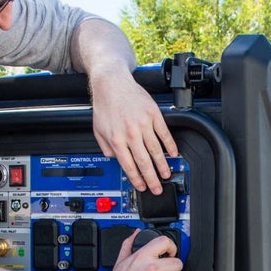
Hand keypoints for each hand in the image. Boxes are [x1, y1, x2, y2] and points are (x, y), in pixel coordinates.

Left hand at [89, 64, 178, 194]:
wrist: (112, 83)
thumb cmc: (105, 105)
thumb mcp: (98, 130)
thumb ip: (105, 147)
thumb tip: (115, 159)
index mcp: (116, 139)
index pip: (128, 165)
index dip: (136, 178)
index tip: (142, 186)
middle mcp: (130, 133)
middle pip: (144, 161)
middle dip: (151, 178)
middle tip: (157, 188)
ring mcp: (143, 123)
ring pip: (156, 150)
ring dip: (162, 165)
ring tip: (166, 174)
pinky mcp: (153, 114)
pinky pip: (164, 133)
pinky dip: (170, 145)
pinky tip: (173, 153)